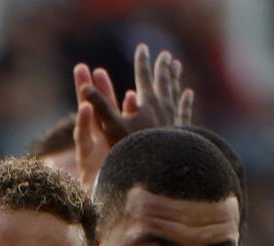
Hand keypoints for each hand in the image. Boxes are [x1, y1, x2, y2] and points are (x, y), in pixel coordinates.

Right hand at [73, 43, 193, 192]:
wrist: (164, 169)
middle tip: (165, 54)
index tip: (143, 47)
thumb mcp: (113, 128)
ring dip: (174, 79)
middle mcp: (163, 106)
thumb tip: (84, 89)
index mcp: (147, 102)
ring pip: (175, 92)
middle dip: (162, 67)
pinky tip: (188, 94)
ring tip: (177, 67)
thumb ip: (100, 107)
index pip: (144, 76)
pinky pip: (184, 111)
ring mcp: (174, 118)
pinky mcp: (182, 132)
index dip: (142, 61)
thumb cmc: (136, 149)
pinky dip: (186, 101)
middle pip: (163, 81)